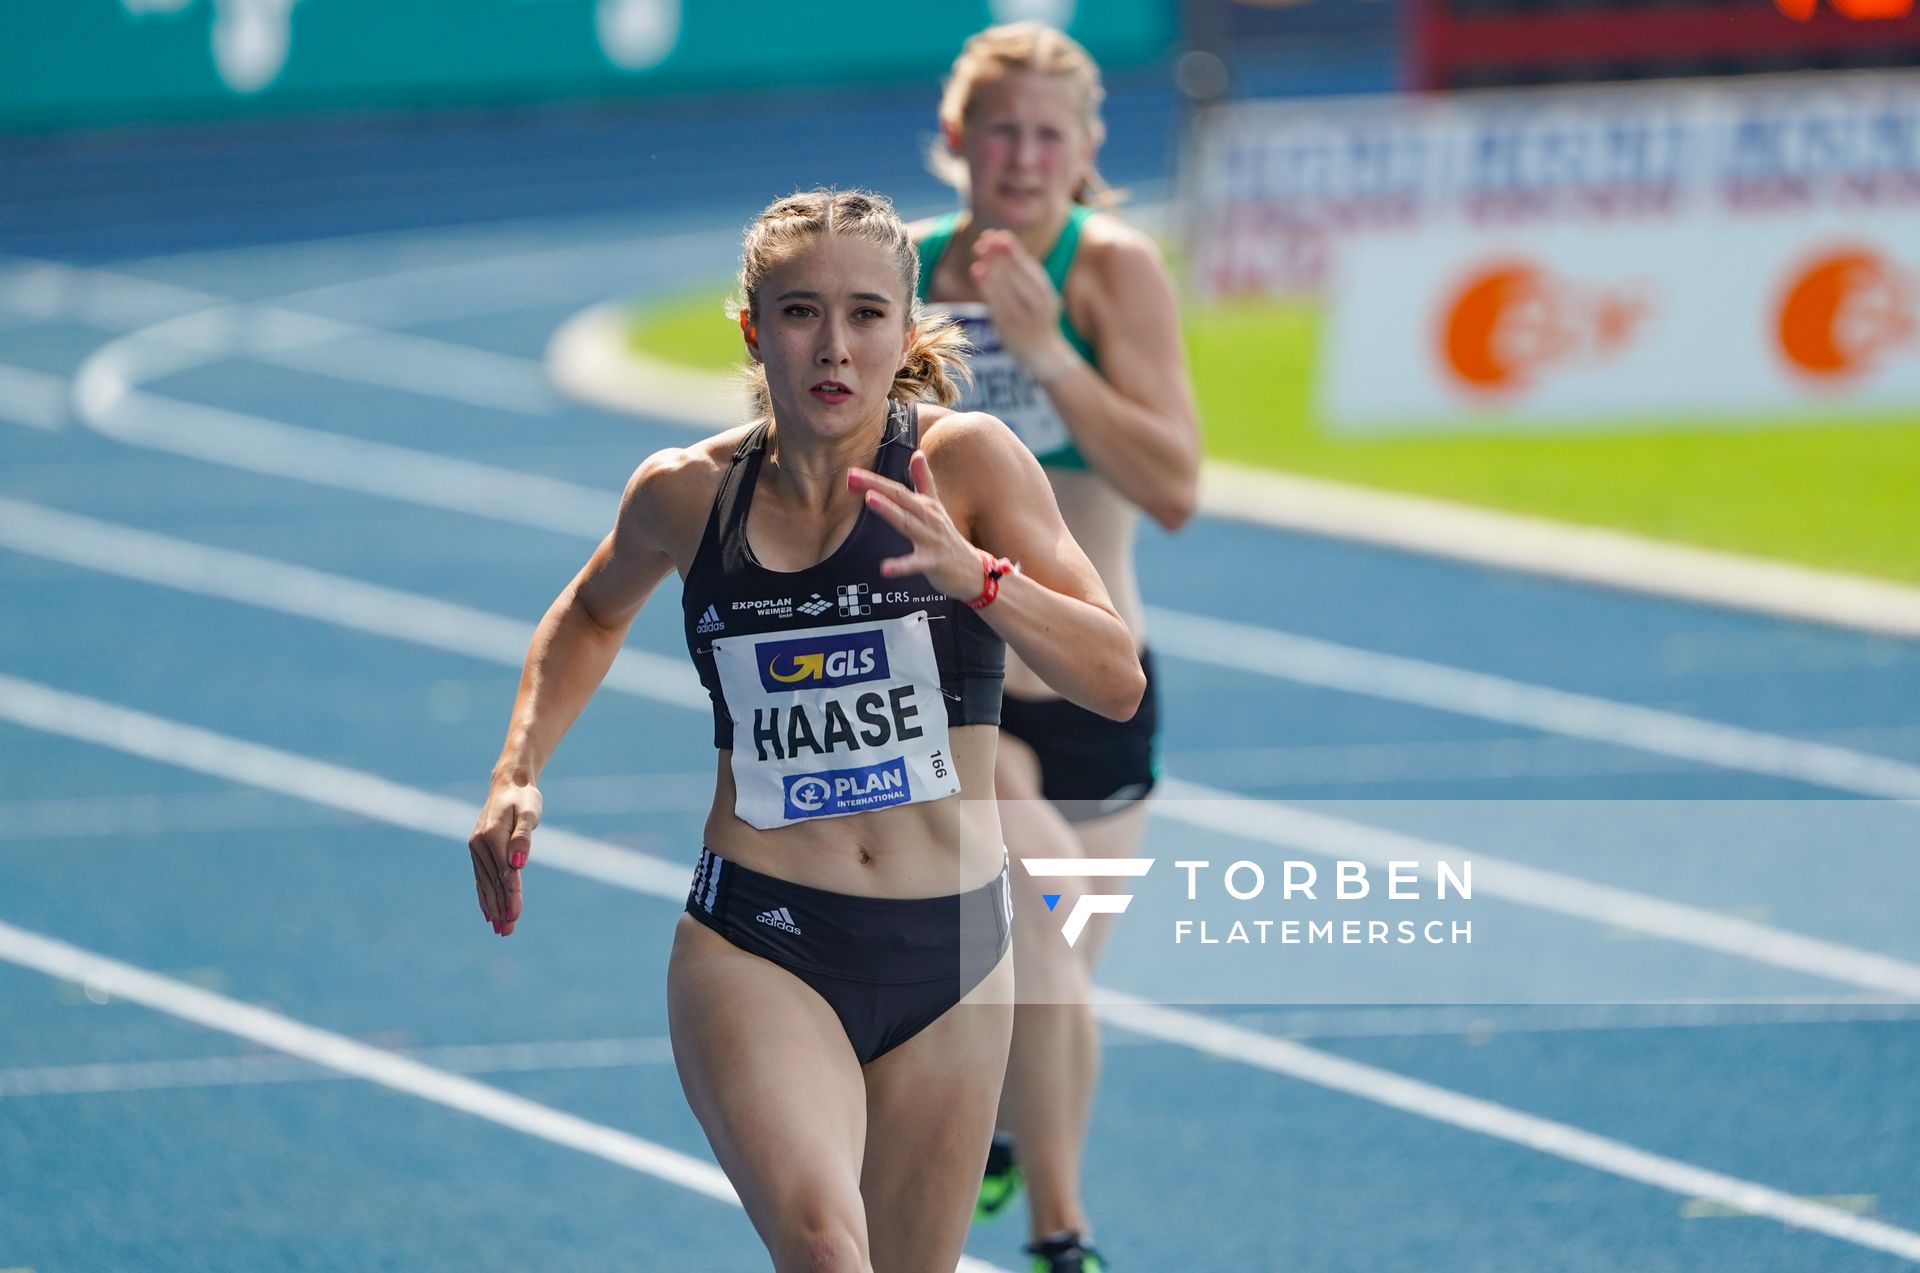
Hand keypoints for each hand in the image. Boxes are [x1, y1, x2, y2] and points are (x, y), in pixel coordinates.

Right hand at [469, 778, 540, 936]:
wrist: (510, 785)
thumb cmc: (523, 799)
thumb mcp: (529, 813)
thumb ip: (523, 838)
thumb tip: (518, 865)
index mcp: (491, 836)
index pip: (503, 873)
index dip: (510, 896)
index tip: (515, 916)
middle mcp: (479, 845)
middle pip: (492, 883)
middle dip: (500, 909)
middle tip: (507, 932)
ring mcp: (476, 849)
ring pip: (485, 884)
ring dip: (492, 908)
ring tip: (500, 929)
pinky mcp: (478, 852)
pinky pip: (481, 879)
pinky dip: (484, 897)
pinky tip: (488, 914)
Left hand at [847, 451, 986, 600]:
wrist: (972, 569)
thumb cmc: (947, 537)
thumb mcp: (936, 506)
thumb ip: (924, 480)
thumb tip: (917, 453)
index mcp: (925, 505)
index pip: (896, 489)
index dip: (874, 480)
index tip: (851, 473)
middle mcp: (928, 518)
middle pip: (900, 498)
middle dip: (876, 486)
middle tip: (852, 478)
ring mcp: (932, 539)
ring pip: (908, 523)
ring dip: (890, 510)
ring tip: (870, 499)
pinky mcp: (935, 562)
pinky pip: (916, 564)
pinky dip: (901, 566)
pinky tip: (885, 569)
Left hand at [970, 229, 1072, 376]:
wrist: (1044, 357)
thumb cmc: (1036, 321)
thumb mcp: (1037, 298)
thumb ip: (1022, 278)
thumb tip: (1000, 248)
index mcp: (1047, 295)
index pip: (1030, 269)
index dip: (1015, 251)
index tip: (1000, 235)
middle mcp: (1040, 305)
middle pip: (1019, 274)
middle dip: (1001, 255)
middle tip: (984, 239)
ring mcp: (1026, 318)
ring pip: (1007, 287)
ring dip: (992, 266)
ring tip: (979, 250)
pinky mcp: (1010, 328)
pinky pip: (997, 303)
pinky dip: (986, 285)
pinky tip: (977, 271)